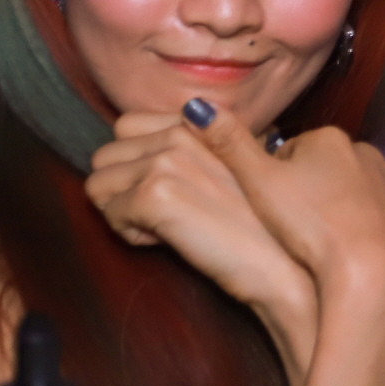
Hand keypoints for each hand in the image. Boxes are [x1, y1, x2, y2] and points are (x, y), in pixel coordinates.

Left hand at [86, 111, 318, 374]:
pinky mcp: (154, 195)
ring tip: (166, 226)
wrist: (287, 265)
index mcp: (200, 120)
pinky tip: (168, 240)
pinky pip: (107, 215)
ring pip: (97, 185)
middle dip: (123, 188)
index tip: (170, 189)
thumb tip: (159, 152)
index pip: (126, 126)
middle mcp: (181, 130)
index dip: (137, 162)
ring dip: (122, 210)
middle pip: (104, 155)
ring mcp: (166, 161)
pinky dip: (130, 235)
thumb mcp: (240, 167)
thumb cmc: (268, 226)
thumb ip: (204, 147)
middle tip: (165, 212)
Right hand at [180, 106, 384, 338]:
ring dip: (345, 206)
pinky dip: (376, 223)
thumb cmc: (308, 227)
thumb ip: (228, 143)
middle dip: (313, 190)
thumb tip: (196, 105)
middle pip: (328, 168)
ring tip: (328, 241)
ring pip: (360, 189)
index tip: (272, 209)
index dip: (277, 181)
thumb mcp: (257, 184)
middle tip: (297, 229)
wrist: (369, 269)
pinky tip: (360, 245)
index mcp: (328, 139)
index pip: (292, 153)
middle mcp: (367, 151)